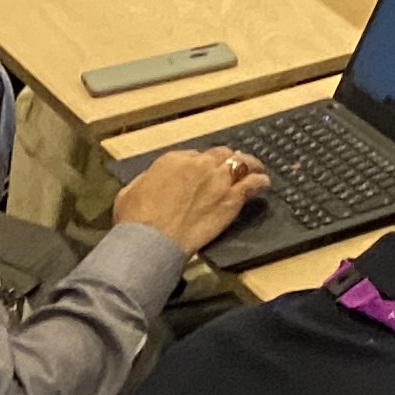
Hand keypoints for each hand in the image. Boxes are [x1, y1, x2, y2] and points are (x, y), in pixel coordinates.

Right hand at [114, 145, 267, 251]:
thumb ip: (147, 179)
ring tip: (256, 169)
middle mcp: (199, 164)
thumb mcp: (130, 191)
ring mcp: (218, 181)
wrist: (152, 240)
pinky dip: (260, 182)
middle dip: (225, 160)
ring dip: (249, 165)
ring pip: (241, 164)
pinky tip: (264, 184)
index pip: (196, 156)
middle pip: (220, 155)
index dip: (202, 164)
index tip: (204, 172)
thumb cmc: (136, 219)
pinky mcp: (232, 199)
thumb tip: (153, 180)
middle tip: (230, 168)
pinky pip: (252, 184)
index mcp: (174, 159)